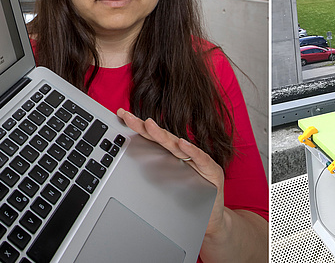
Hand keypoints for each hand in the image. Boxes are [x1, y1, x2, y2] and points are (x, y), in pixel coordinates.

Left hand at [116, 109, 226, 236]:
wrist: (212, 219)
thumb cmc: (190, 202)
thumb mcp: (168, 188)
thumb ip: (154, 176)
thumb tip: (126, 170)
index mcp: (174, 156)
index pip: (154, 138)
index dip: (139, 126)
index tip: (123, 116)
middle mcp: (186, 154)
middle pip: (161, 137)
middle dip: (143, 126)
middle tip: (127, 116)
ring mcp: (199, 161)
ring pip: (177, 145)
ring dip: (162, 134)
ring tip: (149, 125)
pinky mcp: (212, 170)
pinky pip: (200, 159)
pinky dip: (191, 151)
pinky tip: (182, 144)